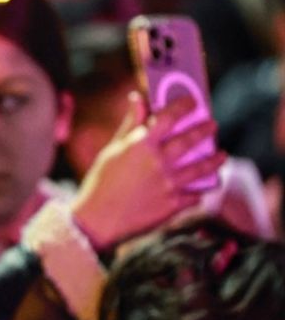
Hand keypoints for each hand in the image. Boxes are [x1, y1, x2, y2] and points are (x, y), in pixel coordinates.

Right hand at [72, 91, 224, 249]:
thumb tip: (137, 98)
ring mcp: (169, 184)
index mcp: (141, 146)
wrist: (98, 221)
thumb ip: (130, 125)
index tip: (192, 101)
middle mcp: (158, 162)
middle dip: (205, 129)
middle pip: (191, 139)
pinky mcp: (174, 204)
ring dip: (216, 159)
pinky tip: (204, 186)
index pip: (168, 117)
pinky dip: (201, 189)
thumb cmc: (100, 182)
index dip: (183, 105)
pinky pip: (197, 194)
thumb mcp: (111, 150)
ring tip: (221, 155)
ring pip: (203, 167)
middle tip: (212, 124)